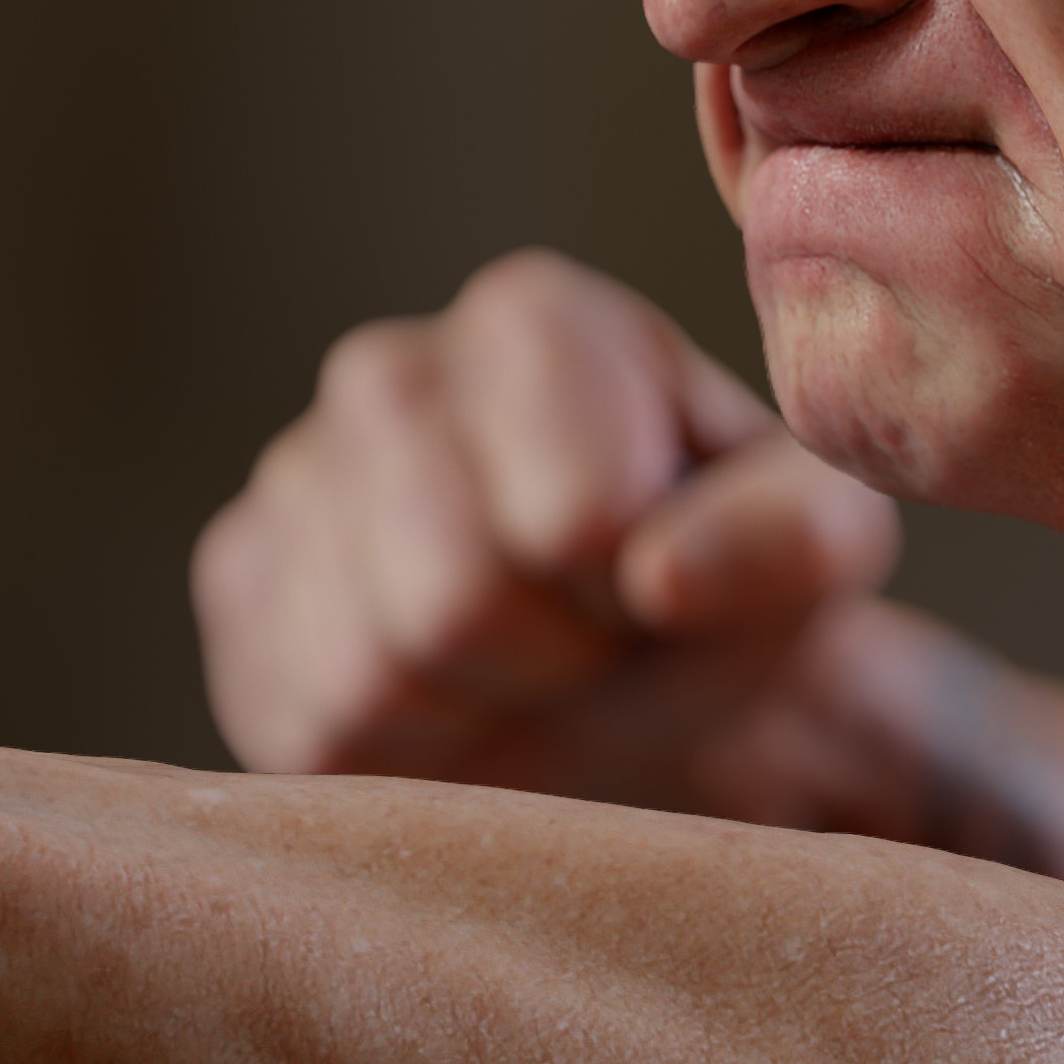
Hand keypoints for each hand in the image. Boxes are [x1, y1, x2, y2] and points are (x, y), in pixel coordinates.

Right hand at [192, 249, 899, 812]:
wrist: (630, 664)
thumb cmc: (730, 576)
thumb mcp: (822, 547)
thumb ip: (797, 538)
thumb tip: (668, 574)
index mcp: (536, 316)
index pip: (573, 511)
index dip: (637, 582)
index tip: (665, 571)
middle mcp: (390, 369)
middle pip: (455, 598)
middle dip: (558, 656)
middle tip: (601, 633)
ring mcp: (296, 473)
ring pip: (372, 674)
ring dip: (484, 708)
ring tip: (535, 659)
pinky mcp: (241, 582)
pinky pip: (309, 723)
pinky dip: (405, 747)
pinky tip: (457, 690)